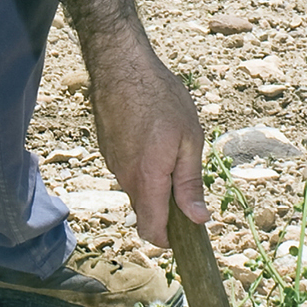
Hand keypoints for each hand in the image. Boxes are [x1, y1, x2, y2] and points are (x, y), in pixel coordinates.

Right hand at [87, 33, 207, 247]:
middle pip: (146, 211)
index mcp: (148, 180)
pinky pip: (129, 170)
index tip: (187, 233)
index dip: (169, 240)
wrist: (121, 66)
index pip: (152, 230)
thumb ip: (190, 183)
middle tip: (188, 182)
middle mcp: (125, 178)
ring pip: (137, 189)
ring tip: (172, 151)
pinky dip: (143, 166)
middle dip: (167, 209)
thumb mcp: (189, 140)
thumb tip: (198, 219)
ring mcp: (114, 164)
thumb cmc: (160, 98)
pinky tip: (154, 138)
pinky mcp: (108, 150)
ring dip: (155, 184)